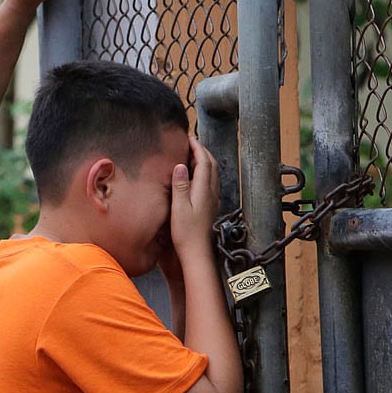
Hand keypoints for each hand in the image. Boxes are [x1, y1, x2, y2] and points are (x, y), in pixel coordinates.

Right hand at [169, 137, 219, 259]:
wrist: (197, 254)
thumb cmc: (186, 234)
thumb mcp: (178, 208)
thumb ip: (180, 185)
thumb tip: (180, 165)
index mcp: (203, 190)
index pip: (204, 162)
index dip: (197, 148)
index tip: (190, 138)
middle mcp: (211, 193)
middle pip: (211, 165)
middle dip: (203, 151)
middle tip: (192, 143)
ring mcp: (212, 201)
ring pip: (213, 174)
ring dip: (205, 161)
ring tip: (193, 156)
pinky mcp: (210, 207)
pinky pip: (211, 183)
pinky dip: (205, 173)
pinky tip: (196, 177)